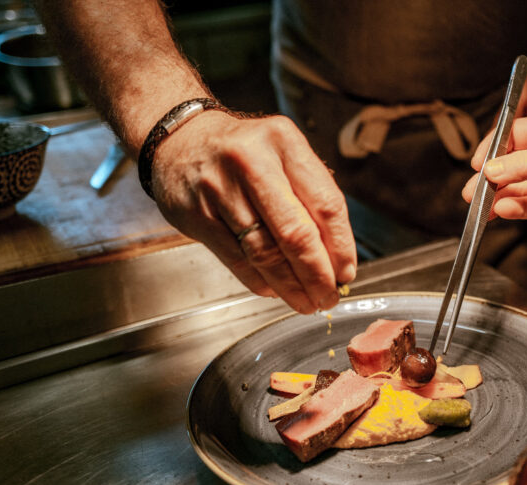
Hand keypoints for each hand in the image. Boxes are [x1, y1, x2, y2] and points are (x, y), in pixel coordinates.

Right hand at [150, 111, 356, 313]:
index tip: (347, 272)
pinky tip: (275, 290)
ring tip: (306, 302)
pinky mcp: (196, 215)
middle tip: (328, 298)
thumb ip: (311, 198)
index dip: (341, 247)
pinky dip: (260, 282)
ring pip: (265, 253)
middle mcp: (251, 162)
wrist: (179, 140)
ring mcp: (219, 189)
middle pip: (295, 234)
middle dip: (317, 275)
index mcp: (284, 142)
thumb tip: (337, 260)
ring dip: (290, 286)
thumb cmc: (244, 153)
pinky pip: (236, 260)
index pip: (325, 204)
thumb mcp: (284, 155)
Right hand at [464, 113, 526, 234]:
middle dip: (489, 181)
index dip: (491, 152)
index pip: (509, 138)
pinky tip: (504, 211)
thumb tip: (490, 170)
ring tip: (483, 208)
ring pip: (518, 191)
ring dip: (500, 199)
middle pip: (510, 168)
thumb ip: (524, 165)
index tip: (476, 167)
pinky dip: (517, 210)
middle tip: (471, 194)